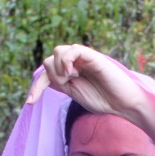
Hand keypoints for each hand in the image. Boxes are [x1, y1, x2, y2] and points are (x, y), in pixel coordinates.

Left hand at [26, 44, 154, 155]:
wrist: (125, 105)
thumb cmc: (105, 102)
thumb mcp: (76, 95)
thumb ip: (62, 85)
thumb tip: (45, 79)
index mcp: (71, 73)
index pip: (46, 73)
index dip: (35, 87)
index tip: (30, 104)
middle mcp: (76, 64)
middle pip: (49, 60)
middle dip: (51, 76)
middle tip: (65, 86)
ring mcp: (84, 59)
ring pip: (58, 52)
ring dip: (59, 69)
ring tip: (71, 80)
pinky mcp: (93, 57)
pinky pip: (72, 50)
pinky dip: (67, 61)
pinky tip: (72, 74)